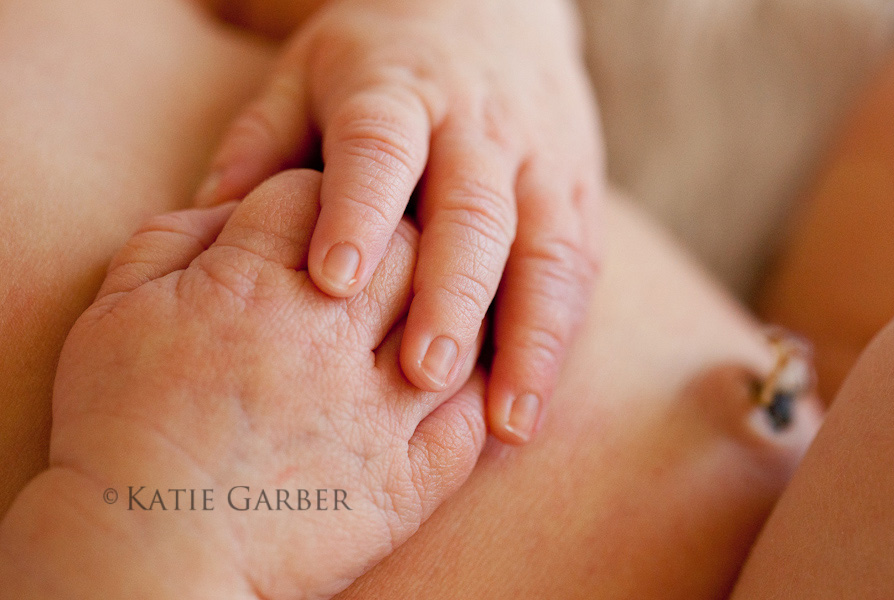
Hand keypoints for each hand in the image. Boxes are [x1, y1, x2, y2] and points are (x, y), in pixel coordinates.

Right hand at [0, 171, 485, 597]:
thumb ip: (173, 240)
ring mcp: (376, 411)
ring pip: (453, 325)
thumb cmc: (118, 427)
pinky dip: (473, 392)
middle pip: (404, 245)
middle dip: (396, 237)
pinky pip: (467, 419)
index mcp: (251, 285)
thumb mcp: (115, 310)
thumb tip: (232, 207)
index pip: (315, 196)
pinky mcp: (405, 481)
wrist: (147, 551)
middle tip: (378, 263)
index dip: (316, 199)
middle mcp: (327, 337)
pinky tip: (454, 384)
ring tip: (419, 318)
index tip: (311, 224)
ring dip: (446, 311)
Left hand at [195, 0, 604, 443]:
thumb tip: (207, 218)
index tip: (335, 283)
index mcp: (398, 91)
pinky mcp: (580, 188)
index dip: (360, 210)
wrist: (494, 8)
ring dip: (532, 337)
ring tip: (510, 421)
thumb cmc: (384, 58)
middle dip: (453, 296)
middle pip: (474, 210)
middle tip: (423, 376)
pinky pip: (580, 264)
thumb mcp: (310, 70)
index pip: (381, 149)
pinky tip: (535, 397)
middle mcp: (478, 126)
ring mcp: (541, 158)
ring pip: (548, 248)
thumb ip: (262, 138)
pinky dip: (563, 334)